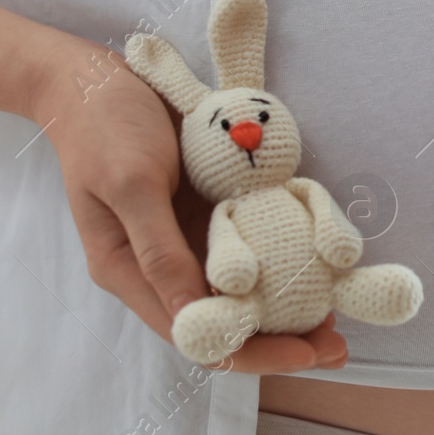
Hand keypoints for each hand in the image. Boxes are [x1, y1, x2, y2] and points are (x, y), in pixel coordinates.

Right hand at [31, 40, 349, 373]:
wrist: (94, 80)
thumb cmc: (105, 129)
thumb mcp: (132, 184)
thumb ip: (159, 250)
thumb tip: (191, 316)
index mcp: (131, 272)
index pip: (195, 334)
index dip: (249, 351)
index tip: (302, 354)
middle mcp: (161, 266)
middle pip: (223, 321)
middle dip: (278, 338)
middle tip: (336, 346)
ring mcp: (186, 239)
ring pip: (240, 291)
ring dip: (287, 305)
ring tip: (339, 315)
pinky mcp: (206, 213)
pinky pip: (248, 247)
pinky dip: (282, 261)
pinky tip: (318, 265)